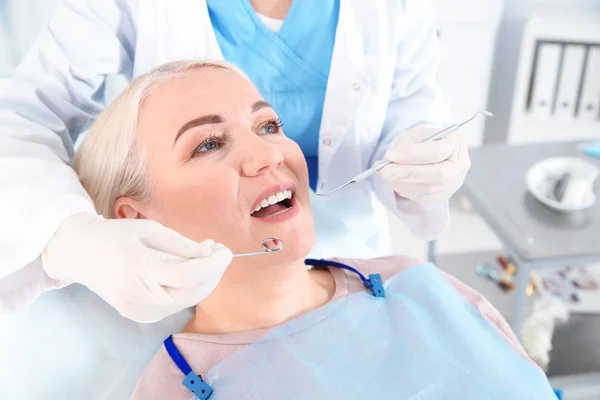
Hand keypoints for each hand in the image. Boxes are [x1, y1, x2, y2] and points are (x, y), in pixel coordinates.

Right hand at [42, 213, 231, 322]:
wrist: (80, 254)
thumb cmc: (117, 235)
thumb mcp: (150, 229)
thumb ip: (182, 245)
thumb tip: (211, 255)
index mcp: (139, 267)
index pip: (188, 274)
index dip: (214, 265)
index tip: (226, 251)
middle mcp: (137, 295)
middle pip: (192, 293)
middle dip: (214, 274)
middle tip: (219, 252)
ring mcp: (137, 310)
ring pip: (185, 302)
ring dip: (203, 282)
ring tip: (204, 258)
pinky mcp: (138, 316)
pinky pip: (173, 306)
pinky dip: (187, 291)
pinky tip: (187, 272)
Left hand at [378, 127, 469, 203]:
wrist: (429, 154)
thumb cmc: (422, 142)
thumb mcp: (414, 135)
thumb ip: (405, 145)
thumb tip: (392, 158)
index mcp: (456, 144)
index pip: (437, 151)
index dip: (412, 154)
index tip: (390, 154)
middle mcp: (459, 166)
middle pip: (436, 174)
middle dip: (406, 173)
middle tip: (384, 170)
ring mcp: (453, 184)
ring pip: (428, 188)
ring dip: (402, 182)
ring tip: (387, 174)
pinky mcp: (442, 196)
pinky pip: (422, 197)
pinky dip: (404, 189)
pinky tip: (395, 181)